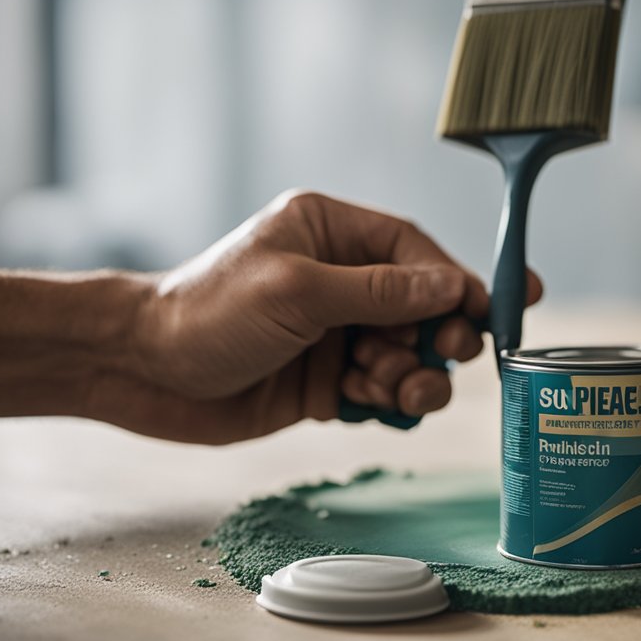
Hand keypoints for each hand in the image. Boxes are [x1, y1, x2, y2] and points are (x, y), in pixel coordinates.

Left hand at [91, 191, 542, 443]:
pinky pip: (378, 390)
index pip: (413, 252)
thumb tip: (451, 287)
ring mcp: (331, 333)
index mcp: (329, 233)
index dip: (458, 281)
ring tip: (402, 393)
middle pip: (419, 306)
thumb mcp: (298, 292)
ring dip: (415, 374)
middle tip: (449, 354)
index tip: (499, 306)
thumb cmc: (207, 312)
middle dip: (440, 333)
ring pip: (404, 353)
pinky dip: (388, 401)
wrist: (141, 372)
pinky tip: (375, 407)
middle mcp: (336, 279)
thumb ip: (378, 292)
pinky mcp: (322, 381)